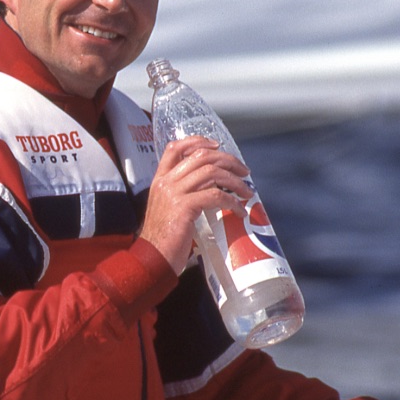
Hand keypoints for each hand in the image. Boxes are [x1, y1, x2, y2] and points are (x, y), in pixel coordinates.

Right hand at [139, 136, 252, 273]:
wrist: (152, 258)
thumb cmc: (164, 238)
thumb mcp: (169, 208)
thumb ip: (183, 193)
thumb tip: (212, 187)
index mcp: (160, 179)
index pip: (175, 147)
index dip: (198, 141)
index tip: (217, 145)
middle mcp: (165, 182)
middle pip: (201, 156)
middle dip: (228, 160)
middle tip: (244, 172)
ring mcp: (173, 193)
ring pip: (211, 173)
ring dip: (235, 181)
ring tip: (247, 192)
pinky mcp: (184, 207)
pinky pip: (215, 196)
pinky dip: (232, 202)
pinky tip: (239, 211)